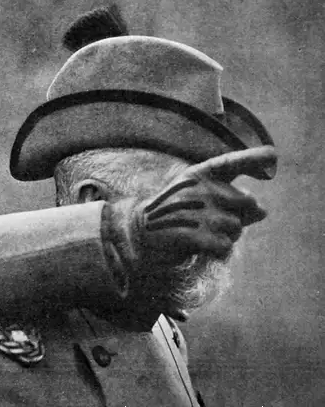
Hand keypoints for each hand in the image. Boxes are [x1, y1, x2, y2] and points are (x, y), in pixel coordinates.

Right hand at [110, 146, 276, 268]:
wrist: (135, 235)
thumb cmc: (173, 217)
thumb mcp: (200, 202)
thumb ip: (232, 203)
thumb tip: (263, 211)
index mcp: (198, 175)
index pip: (231, 162)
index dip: (253, 158)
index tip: (272, 155)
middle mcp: (199, 189)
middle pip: (248, 202)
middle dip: (240, 216)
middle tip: (216, 223)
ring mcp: (196, 211)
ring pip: (237, 228)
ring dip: (227, 236)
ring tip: (203, 235)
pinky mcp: (192, 234)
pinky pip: (225, 246)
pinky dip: (218, 251)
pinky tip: (203, 248)